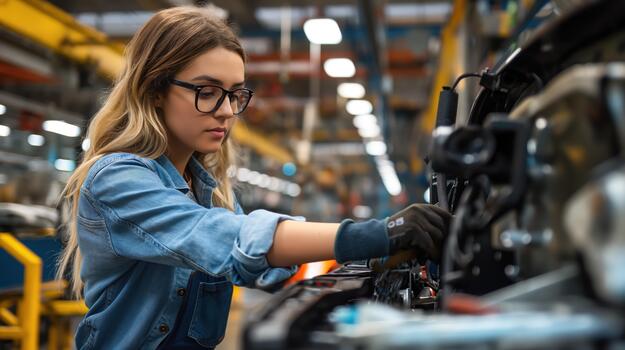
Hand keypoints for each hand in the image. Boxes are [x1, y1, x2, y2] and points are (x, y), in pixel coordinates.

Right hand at [333, 203, 450, 263]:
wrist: (380, 236)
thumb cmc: (396, 231)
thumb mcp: (412, 220)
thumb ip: (426, 220)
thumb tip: (445, 227)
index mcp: (420, 207)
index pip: (443, 212)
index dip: (451, 222)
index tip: (456, 231)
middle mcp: (419, 210)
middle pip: (442, 224)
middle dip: (445, 237)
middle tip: (446, 246)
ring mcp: (416, 219)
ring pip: (437, 233)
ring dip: (439, 245)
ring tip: (439, 252)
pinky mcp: (414, 229)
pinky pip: (429, 242)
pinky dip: (432, 251)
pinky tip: (433, 256)